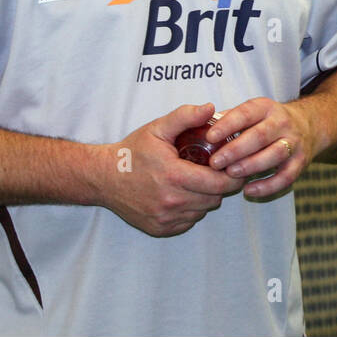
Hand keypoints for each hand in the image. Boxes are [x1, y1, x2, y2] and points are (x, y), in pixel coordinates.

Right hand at [104, 102, 245, 236]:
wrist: (103, 178)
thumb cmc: (133, 152)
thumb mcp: (158, 128)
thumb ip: (185, 116)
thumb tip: (211, 108)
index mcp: (174, 176)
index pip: (218, 183)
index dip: (232, 175)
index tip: (233, 166)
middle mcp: (170, 201)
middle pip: (214, 199)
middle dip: (220, 185)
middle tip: (215, 172)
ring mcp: (165, 218)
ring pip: (202, 211)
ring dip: (206, 198)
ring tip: (198, 182)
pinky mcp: (160, 228)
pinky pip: (188, 222)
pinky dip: (191, 210)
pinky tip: (183, 195)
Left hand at [204, 97, 316, 198]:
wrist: (308, 125)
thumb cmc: (267, 122)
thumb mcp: (251, 111)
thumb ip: (228, 119)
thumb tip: (199, 127)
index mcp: (265, 107)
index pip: (246, 113)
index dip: (228, 125)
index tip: (210, 137)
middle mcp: (282, 123)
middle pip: (260, 135)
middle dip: (236, 150)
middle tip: (215, 162)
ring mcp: (294, 143)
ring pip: (275, 155)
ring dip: (251, 165)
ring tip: (231, 174)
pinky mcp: (301, 162)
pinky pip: (286, 177)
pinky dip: (268, 186)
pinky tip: (248, 190)